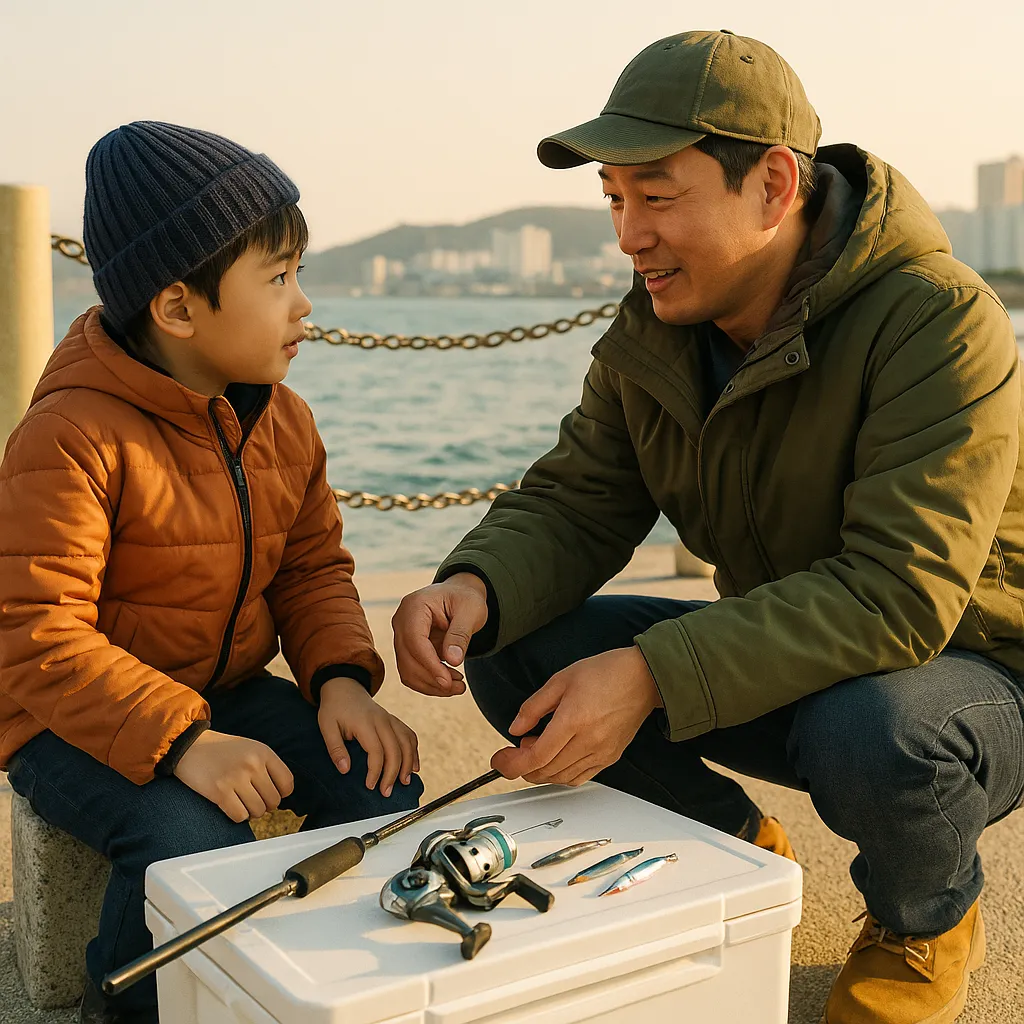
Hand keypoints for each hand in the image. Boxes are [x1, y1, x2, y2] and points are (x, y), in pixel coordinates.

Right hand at [173, 730, 294, 822]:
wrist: (190, 746)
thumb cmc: (222, 750)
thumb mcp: (250, 748)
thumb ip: (268, 766)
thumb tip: (282, 794)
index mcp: (263, 752)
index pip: (287, 783)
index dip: (280, 794)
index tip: (269, 793)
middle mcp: (252, 764)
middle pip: (273, 801)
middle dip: (264, 805)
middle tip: (253, 799)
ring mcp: (236, 778)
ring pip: (258, 811)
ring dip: (251, 812)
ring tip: (242, 801)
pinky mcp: (219, 792)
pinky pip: (240, 816)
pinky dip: (237, 815)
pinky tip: (231, 805)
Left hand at [318, 677, 419, 796]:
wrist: (344, 686)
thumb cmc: (334, 708)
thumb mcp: (326, 727)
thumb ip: (336, 749)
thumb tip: (345, 770)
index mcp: (365, 723)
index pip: (377, 751)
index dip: (376, 771)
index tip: (370, 786)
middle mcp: (382, 720)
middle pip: (395, 750)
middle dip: (393, 773)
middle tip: (386, 792)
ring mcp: (390, 719)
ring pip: (407, 742)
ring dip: (408, 763)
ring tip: (404, 782)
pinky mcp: (394, 720)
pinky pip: (409, 735)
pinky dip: (413, 751)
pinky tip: (413, 765)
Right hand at [392, 573, 488, 696]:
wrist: (458, 596)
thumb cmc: (465, 599)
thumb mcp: (471, 611)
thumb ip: (461, 634)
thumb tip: (452, 660)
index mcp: (414, 605)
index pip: (415, 640)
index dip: (430, 665)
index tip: (447, 682)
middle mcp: (401, 620)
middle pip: (408, 658)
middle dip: (432, 678)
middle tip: (460, 687)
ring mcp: (401, 635)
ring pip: (407, 669)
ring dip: (430, 684)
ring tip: (457, 686)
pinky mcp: (406, 648)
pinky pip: (411, 671)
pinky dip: (428, 682)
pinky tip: (448, 682)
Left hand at [491, 647, 662, 785]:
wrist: (643, 678)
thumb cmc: (606, 673)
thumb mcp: (561, 680)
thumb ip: (534, 706)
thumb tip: (515, 728)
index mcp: (573, 721)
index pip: (536, 757)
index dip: (512, 763)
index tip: (500, 759)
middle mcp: (588, 742)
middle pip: (546, 771)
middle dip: (522, 766)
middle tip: (515, 750)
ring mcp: (601, 753)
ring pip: (561, 778)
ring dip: (541, 771)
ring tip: (536, 747)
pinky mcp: (610, 758)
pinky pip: (579, 777)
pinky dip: (561, 775)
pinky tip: (555, 759)